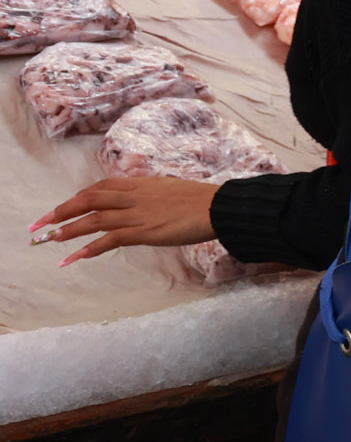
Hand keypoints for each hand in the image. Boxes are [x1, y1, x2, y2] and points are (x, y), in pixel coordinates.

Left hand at [33, 175, 220, 263]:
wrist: (218, 207)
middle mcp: (133, 196)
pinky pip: (109, 239)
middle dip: (61, 211)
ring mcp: (136, 214)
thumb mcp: (173, 189)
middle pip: (88, 200)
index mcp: (140, 184)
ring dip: (68, 230)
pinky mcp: (143, 232)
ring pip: (93, 220)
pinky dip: (89, 248)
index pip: (100, 187)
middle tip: (41, 224)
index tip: (65, 206)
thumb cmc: (203, 200)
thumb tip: (148, 201)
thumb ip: (154, 195)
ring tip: (49, 240)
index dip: (79, 197)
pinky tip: (74, 257)